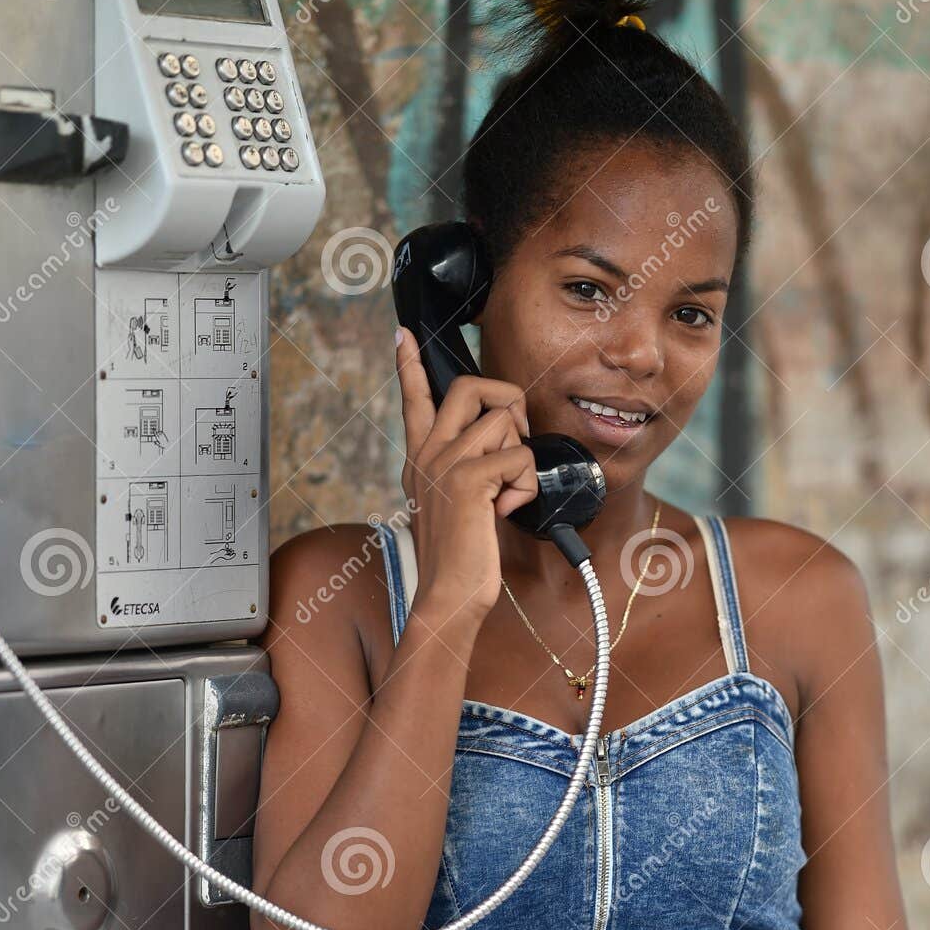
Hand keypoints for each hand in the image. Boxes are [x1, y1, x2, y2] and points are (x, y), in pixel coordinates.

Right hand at [394, 326, 538, 622]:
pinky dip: (527, 485)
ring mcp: (446, 463)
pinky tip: (507, 510)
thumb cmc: (459, 559)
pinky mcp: (469, 479)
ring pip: (504, 420)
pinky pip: (520, 456)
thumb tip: (501, 448)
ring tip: (507, 494)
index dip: (409, 365)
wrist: (448, 595)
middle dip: (508, 399)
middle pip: (470, 385)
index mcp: (421, 459)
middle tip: (515, 439)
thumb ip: (468, 472)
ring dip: (522, 457)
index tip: (403, 335)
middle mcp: (429, 454)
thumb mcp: (455, 506)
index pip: (414, 400)